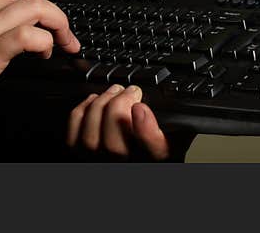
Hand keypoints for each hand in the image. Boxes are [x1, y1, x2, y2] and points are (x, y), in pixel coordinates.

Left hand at [67, 84, 194, 160]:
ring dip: (101, 106)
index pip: (152, 156)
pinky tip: (95, 101)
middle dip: (119, 109)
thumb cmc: (154, 151)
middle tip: (130, 91)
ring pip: (90, 140)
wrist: (131, 161)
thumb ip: (180, 126)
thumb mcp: (176, 140)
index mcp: (154, 163)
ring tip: (114, 92)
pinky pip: (73, 135)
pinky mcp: (80, 156)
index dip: (145, 131)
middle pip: (115, 146)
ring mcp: (99, 164)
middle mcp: (125, 168)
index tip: (142, 108)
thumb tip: (186, 107)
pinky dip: (82, 112)